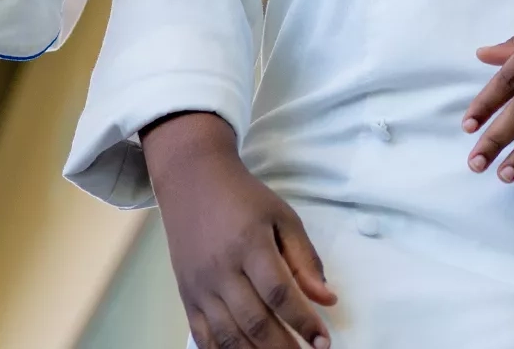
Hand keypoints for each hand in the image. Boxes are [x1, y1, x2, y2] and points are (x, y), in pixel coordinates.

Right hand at [143, 112, 336, 348]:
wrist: (192, 182)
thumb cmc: (243, 198)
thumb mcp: (282, 217)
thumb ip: (305, 259)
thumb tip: (326, 300)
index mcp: (249, 245)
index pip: (279, 293)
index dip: (303, 321)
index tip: (323, 340)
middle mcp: (220, 270)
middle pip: (254, 321)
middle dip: (284, 347)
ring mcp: (199, 287)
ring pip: (228, 336)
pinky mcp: (186, 297)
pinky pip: (203, 337)